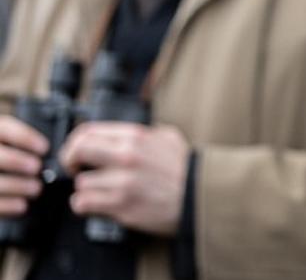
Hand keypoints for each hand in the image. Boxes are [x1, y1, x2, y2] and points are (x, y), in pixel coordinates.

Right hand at [0, 116, 46, 216]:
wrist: (2, 176)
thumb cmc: (12, 159)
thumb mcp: (14, 144)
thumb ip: (25, 144)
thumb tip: (50, 151)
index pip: (4, 128)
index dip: (24, 137)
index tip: (44, 147)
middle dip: (17, 161)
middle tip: (37, 167)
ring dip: (17, 185)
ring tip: (36, 188)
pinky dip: (7, 205)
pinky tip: (22, 205)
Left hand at [59, 122, 188, 236]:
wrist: (202, 196)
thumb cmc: (187, 169)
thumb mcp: (168, 137)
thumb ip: (144, 133)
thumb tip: (123, 136)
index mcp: (136, 136)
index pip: (87, 131)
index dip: (75, 143)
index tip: (77, 153)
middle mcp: (127, 156)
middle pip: (77, 152)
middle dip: (71, 162)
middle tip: (77, 171)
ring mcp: (123, 182)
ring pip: (81, 183)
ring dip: (87, 189)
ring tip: (101, 192)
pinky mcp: (122, 205)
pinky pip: (84, 204)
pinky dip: (86, 206)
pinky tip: (99, 205)